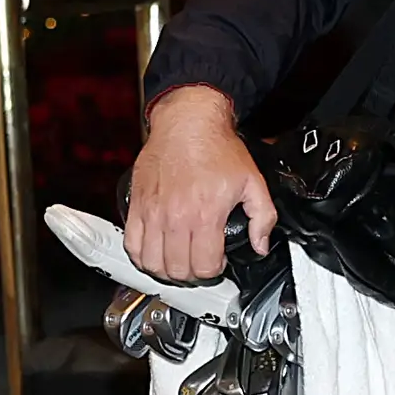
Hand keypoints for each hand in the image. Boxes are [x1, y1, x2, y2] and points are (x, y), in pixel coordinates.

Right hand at [125, 84, 272, 285]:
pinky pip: (132, 244)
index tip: (217, 261)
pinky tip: (156, 251)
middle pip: (177, 270)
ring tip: (178, 259)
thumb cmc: (217, 147)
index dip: (214, 270)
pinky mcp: (136, 204)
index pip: (204, 267)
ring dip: (166, 269)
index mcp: (205, 214)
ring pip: (152, 263)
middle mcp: (176, 216)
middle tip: (198, 262)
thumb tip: (260, 244)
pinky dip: (142, 255)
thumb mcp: (253, 182)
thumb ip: (263, 217)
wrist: (188, 121)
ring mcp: (153, 212)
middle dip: (191, 273)